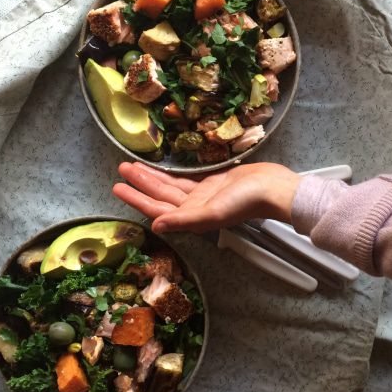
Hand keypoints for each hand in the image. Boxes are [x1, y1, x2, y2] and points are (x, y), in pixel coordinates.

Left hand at [112, 161, 301, 232]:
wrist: (273, 188)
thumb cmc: (246, 201)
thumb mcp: (213, 212)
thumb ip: (184, 220)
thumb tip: (156, 226)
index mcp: (192, 217)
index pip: (157, 209)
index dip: (137, 199)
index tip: (118, 187)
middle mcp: (195, 208)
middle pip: (160, 196)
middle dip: (140, 184)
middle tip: (121, 169)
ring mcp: (204, 195)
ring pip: (171, 186)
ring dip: (152, 177)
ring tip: (133, 165)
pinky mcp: (214, 183)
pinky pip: (186, 179)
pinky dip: (172, 174)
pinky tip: (162, 168)